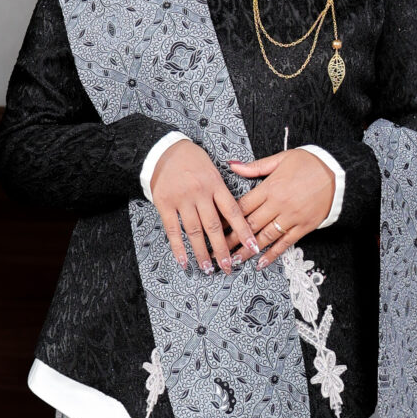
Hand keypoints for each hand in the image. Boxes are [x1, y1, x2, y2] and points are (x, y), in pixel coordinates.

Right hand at [148, 138, 260, 272]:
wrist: (164, 149)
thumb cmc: (192, 160)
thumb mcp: (214, 169)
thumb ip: (223, 191)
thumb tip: (238, 215)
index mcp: (215, 184)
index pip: (233, 212)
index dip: (244, 231)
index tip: (252, 247)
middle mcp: (199, 193)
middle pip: (214, 226)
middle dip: (222, 249)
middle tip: (228, 266)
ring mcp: (182, 199)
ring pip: (194, 231)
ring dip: (202, 252)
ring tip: (208, 268)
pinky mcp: (165, 204)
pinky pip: (172, 229)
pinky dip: (178, 247)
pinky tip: (184, 260)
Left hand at [227, 147, 335, 266]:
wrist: (338, 174)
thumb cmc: (310, 164)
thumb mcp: (281, 158)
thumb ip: (255, 167)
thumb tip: (233, 165)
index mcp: (270, 187)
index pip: (242, 206)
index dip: (227, 218)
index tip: (215, 227)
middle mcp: (278, 204)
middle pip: (249, 224)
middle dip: (232, 239)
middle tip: (219, 250)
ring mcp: (291, 217)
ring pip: (265, 237)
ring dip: (248, 250)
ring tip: (235, 260)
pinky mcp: (303, 226)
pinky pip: (285, 243)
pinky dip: (272, 254)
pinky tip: (262, 262)